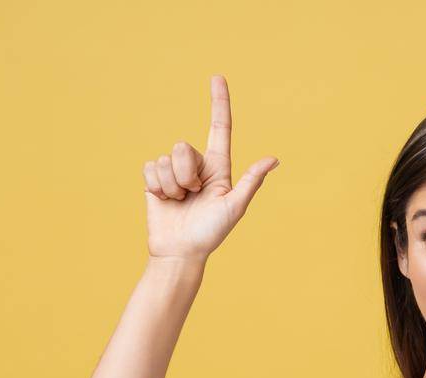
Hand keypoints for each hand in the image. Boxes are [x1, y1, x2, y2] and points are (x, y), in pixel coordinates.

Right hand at [142, 74, 279, 262]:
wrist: (180, 251)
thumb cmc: (210, 234)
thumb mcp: (234, 208)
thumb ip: (251, 182)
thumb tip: (274, 159)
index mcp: (219, 167)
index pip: (220, 128)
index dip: (219, 102)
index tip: (217, 78)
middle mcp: (197, 165)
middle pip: (184, 147)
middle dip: (186, 174)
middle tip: (192, 196)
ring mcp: (175, 171)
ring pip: (166, 158)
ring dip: (171, 184)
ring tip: (179, 202)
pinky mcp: (155, 178)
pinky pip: (151, 167)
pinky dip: (157, 186)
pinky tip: (163, 200)